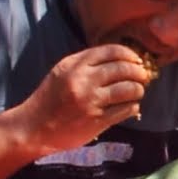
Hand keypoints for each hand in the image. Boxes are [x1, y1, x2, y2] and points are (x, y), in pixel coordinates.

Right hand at [12, 44, 152, 154]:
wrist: (33, 127)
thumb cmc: (50, 99)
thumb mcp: (62, 72)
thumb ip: (86, 64)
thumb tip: (121, 59)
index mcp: (74, 65)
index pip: (111, 51)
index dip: (130, 54)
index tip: (137, 60)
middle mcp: (82, 80)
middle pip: (124, 69)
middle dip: (139, 72)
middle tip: (143, 77)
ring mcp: (90, 101)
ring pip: (129, 89)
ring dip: (138, 90)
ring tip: (137, 92)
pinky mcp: (97, 120)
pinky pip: (126, 109)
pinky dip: (133, 106)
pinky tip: (130, 107)